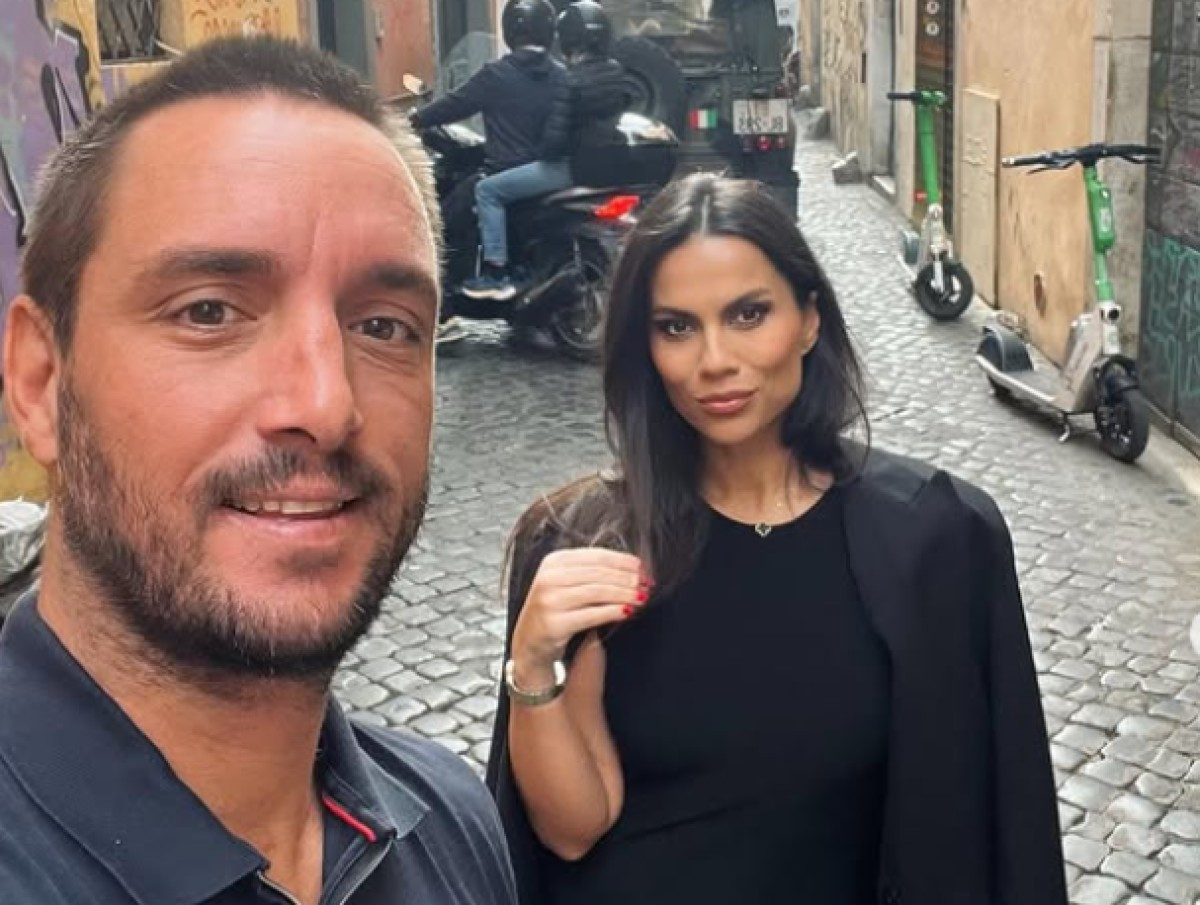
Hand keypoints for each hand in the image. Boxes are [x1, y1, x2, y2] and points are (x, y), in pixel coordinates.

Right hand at [510, 548, 649, 686]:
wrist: (530, 642)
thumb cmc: (556, 610)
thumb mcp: (568, 583)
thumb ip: (593, 573)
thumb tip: (634, 569)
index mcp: (554, 561)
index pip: (596, 556)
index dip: (623, 561)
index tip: (642, 568)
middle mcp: (549, 578)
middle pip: (599, 573)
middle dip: (627, 578)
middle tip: (646, 584)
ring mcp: (550, 601)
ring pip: (598, 592)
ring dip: (624, 594)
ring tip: (641, 598)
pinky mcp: (554, 624)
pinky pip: (592, 615)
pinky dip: (613, 612)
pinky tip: (627, 612)